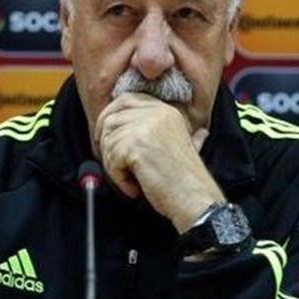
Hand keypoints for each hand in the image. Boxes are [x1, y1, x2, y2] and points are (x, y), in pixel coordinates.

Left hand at [94, 92, 223, 231]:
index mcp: (165, 111)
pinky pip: (111, 158)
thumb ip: (169, 133)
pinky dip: (117, 178)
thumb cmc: (186, 180)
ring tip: (131, 179)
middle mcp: (156, 114)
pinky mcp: (136, 145)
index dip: (110, 116)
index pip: (125, 100)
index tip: (105, 136)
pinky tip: (133, 187)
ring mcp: (146, 127)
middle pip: (111, 118)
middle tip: (111, 161)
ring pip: (108, 141)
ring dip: (113, 165)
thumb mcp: (184, 145)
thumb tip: (164, 131)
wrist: (194, 198)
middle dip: (104, 141)